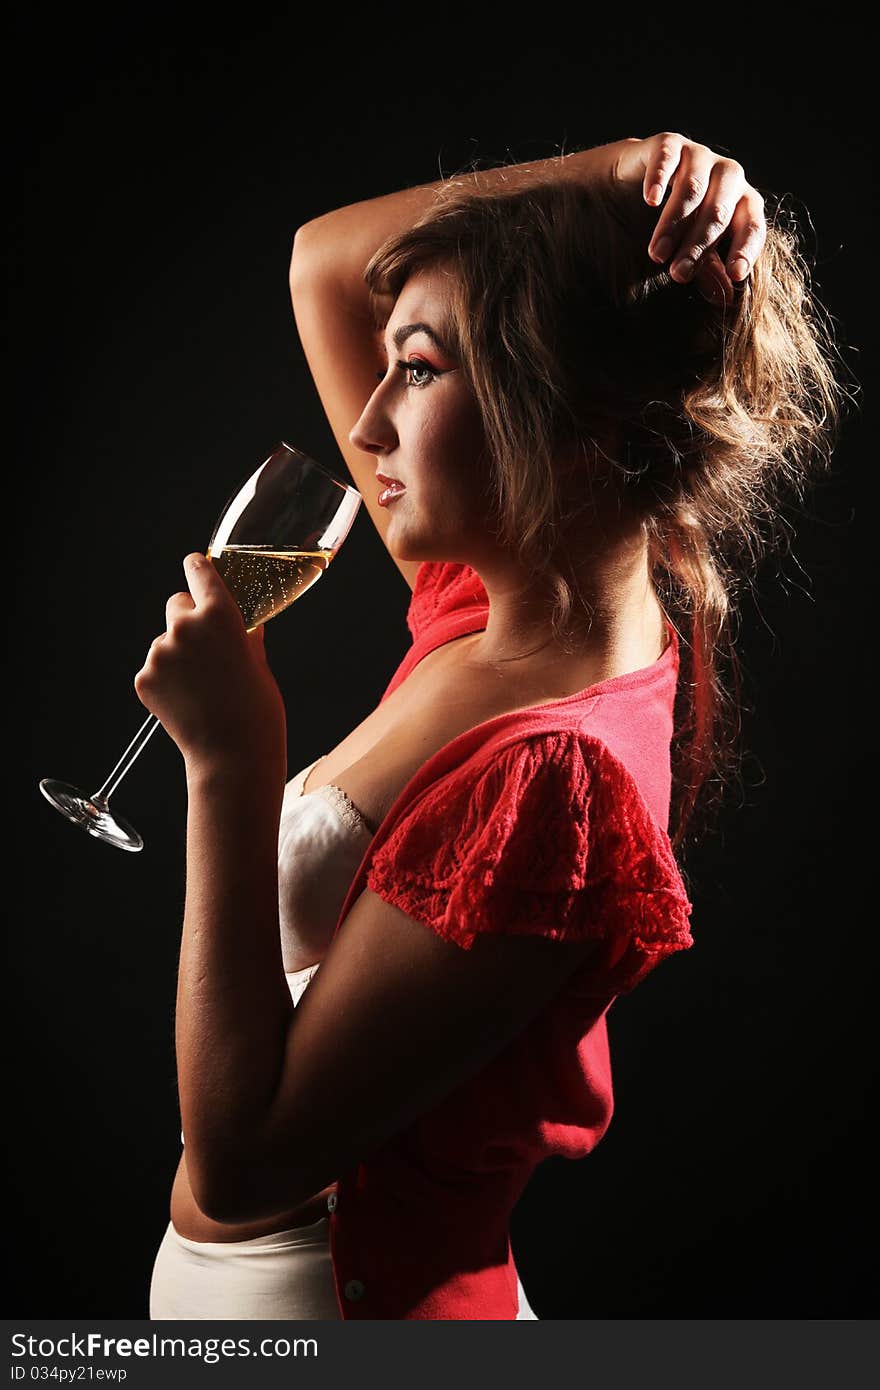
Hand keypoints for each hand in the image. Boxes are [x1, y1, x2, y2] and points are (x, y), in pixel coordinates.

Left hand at [134, 553, 286, 774]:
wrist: (233, 754)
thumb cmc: (257, 708)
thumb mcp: (259, 661)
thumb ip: (245, 633)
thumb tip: (244, 621)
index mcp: (219, 614)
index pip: (198, 571)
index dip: (198, 569)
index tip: (195, 566)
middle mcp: (184, 627)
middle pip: (176, 604)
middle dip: (188, 618)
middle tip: (207, 648)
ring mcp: (159, 653)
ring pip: (165, 641)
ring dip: (178, 654)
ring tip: (202, 686)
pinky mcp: (144, 678)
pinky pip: (155, 668)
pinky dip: (167, 679)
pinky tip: (188, 700)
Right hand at [614, 133, 766, 309]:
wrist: (637, 186)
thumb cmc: (676, 223)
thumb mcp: (694, 249)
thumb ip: (709, 269)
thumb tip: (724, 299)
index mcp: (742, 202)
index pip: (752, 225)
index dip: (745, 249)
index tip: (735, 275)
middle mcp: (727, 175)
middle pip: (718, 211)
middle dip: (698, 246)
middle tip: (678, 275)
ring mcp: (700, 156)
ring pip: (692, 187)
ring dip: (674, 224)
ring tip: (657, 254)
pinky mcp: (671, 144)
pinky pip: (668, 157)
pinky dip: (659, 178)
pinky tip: (650, 201)